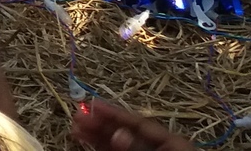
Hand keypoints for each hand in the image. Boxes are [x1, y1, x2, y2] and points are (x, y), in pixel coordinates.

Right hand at [71, 100, 196, 150]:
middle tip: (78, 116)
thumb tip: (117, 134)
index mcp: (173, 145)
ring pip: (120, 147)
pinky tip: (88, 144)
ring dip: (98, 138)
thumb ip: (137, 150)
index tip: (92, 105)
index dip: (115, 113)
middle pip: (128, 134)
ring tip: (77, 129)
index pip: (140, 124)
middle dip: (102, 125)